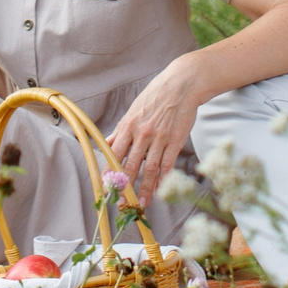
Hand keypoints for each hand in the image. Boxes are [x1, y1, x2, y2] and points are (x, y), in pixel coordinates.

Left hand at [106, 53, 209, 198]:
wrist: (181, 85)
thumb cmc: (155, 96)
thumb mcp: (133, 110)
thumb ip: (120, 130)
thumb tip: (105, 142)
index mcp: (128, 125)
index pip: (114, 153)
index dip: (110, 172)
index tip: (106, 187)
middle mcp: (142, 133)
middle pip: (130, 165)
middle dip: (125, 187)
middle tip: (122, 203)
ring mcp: (159, 138)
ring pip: (149, 168)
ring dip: (145, 188)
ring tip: (141, 203)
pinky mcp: (175, 141)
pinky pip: (168, 164)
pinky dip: (164, 179)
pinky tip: (160, 191)